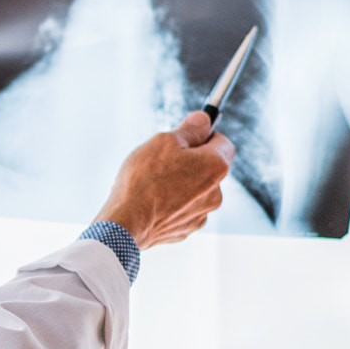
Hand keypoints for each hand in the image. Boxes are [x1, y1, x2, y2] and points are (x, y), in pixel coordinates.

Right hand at [92, 111, 234, 249]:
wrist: (126, 224)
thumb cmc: (144, 180)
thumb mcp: (164, 142)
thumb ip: (189, 129)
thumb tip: (204, 120)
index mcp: (216, 166)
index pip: (223, 142)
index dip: (205, 135)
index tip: (188, 135)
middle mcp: (216, 192)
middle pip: (209, 167)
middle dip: (191, 160)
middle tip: (163, 159)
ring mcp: (202, 214)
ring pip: (196, 189)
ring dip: (182, 182)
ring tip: (153, 183)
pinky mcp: (187, 228)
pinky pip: (184, 208)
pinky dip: (173, 202)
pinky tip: (152, 201)